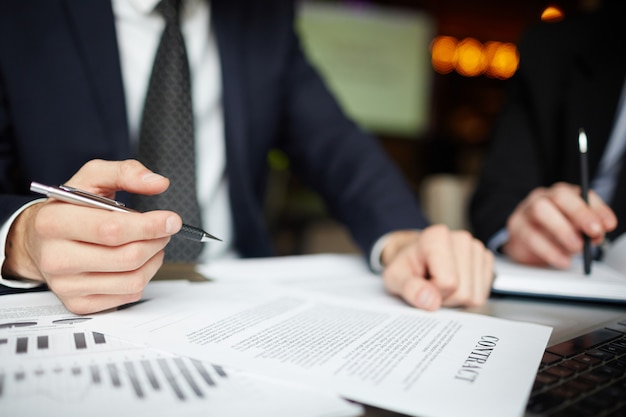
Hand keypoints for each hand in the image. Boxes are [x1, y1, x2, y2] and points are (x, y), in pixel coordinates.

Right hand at [2, 159, 181, 313]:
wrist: (38, 240)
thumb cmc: (68, 208)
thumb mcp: (91, 178)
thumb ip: (125, 172)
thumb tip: (157, 183)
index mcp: (54, 222)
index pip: (111, 229)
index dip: (149, 226)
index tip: (171, 220)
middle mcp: (56, 257)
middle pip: (126, 257)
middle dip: (156, 241)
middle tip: (164, 230)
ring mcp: (66, 285)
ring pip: (132, 280)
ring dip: (154, 260)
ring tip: (151, 244)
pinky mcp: (78, 303)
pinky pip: (127, 296)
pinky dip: (143, 277)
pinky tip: (137, 262)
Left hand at [381, 225, 493, 309]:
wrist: (415, 257)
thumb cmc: (406, 266)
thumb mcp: (395, 278)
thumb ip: (409, 288)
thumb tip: (430, 301)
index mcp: (437, 237)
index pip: (448, 282)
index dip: (432, 292)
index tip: (421, 283)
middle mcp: (461, 239)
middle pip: (463, 292)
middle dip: (444, 298)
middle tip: (429, 286)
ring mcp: (476, 248)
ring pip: (474, 296)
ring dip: (455, 299)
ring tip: (439, 284)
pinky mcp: (486, 259)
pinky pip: (482, 295)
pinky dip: (466, 296)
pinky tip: (453, 284)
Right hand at [503, 182, 616, 267]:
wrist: (525, 243)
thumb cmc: (552, 233)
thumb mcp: (575, 230)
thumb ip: (588, 229)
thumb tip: (599, 232)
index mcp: (561, 194)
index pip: (581, 193)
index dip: (597, 209)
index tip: (609, 225)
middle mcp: (543, 197)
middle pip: (559, 196)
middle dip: (580, 213)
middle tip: (594, 232)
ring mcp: (526, 209)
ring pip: (540, 210)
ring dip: (562, 230)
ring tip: (576, 247)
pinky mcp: (515, 226)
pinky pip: (530, 235)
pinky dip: (549, 250)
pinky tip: (562, 260)